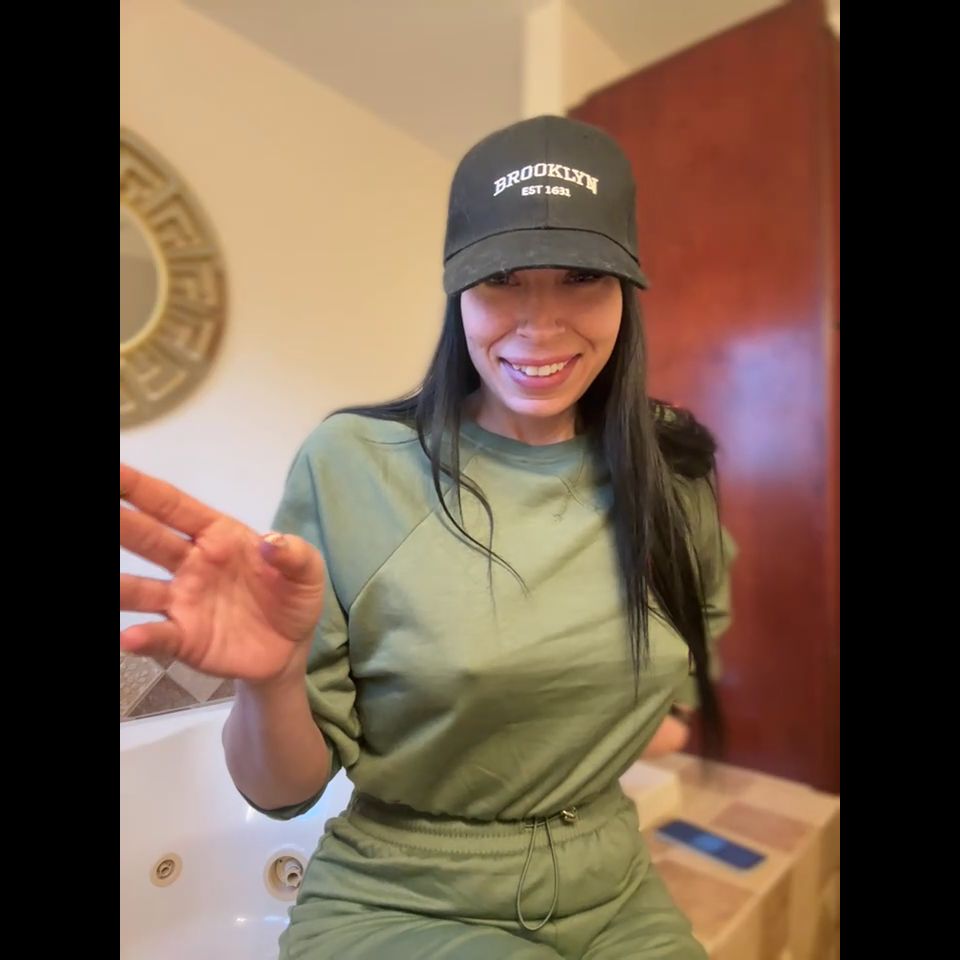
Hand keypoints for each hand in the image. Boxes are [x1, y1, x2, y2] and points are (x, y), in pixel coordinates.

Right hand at [120, 463, 324, 684]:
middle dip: (121, 523)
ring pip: (140, 589)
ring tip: (104, 582)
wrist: (291, 649)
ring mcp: (183, 601)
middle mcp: (191, 564)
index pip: (173, 507)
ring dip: (119, 584)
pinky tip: (130, 637)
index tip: (114, 471)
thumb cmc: (292, 597)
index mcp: (217, 536)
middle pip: (148, 540)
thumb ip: (295, 553)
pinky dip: (143, 637)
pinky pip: (159, 635)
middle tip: (98, 509)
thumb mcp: (307, 571)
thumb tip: (270, 541)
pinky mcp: (185, 638)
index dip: (142, 489)